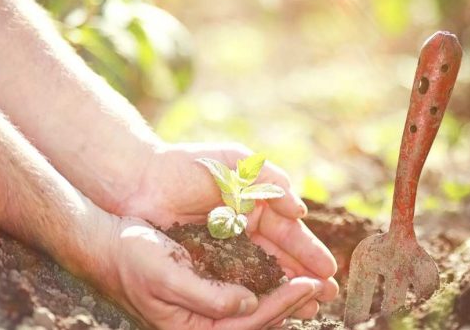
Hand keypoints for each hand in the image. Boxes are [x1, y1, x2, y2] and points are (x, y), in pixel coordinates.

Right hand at [102, 217, 331, 329]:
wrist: (107, 243)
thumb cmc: (132, 259)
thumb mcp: (166, 278)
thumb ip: (208, 297)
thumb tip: (249, 303)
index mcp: (193, 329)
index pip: (250, 322)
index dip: (282, 303)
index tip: (309, 284)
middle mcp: (202, 323)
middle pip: (258, 319)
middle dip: (292, 302)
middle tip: (323, 285)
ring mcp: (205, 309)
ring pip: (255, 308)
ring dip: (284, 296)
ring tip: (314, 284)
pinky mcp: (206, 291)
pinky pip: (244, 292)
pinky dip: (266, 283)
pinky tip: (283, 271)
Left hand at [114, 142, 338, 321]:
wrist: (140, 178)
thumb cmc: (188, 164)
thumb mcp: (236, 162)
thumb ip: (270, 179)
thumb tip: (299, 209)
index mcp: (256, 202)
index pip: (289, 231)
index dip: (309, 252)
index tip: (329, 270)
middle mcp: (245, 227)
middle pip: (281, 256)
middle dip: (304, 276)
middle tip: (327, 296)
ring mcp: (225, 246)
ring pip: (261, 272)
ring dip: (284, 289)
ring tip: (307, 308)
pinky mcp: (205, 261)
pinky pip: (233, 280)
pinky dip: (252, 292)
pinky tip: (268, 305)